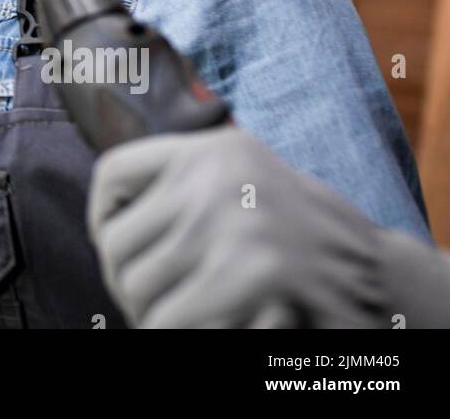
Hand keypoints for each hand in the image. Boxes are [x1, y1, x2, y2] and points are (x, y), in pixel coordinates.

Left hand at [86, 126, 390, 327]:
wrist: (383, 279)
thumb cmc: (303, 239)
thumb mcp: (243, 184)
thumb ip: (185, 187)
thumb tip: (108, 218)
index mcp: (211, 149)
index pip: (113, 173)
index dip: (101, 217)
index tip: (113, 248)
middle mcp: (216, 175)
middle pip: (117, 240)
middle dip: (124, 282)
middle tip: (145, 305)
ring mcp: (235, 220)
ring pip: (136, 284)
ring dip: (145, 312)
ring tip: (167, 319)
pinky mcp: (252, 271)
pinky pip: (167, 318)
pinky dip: (166, 333)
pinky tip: (189, 331)